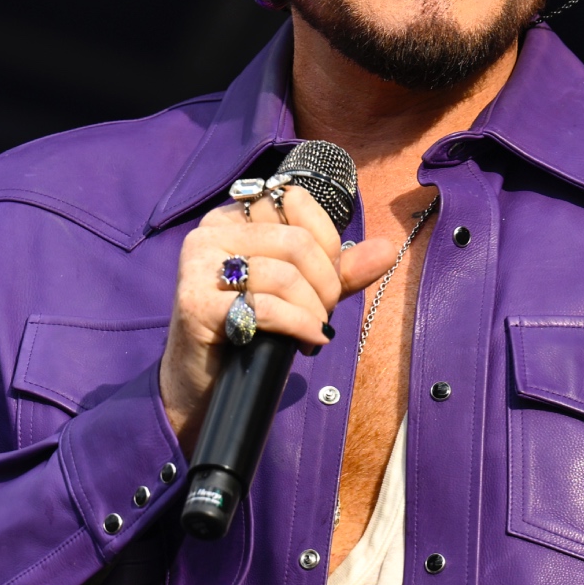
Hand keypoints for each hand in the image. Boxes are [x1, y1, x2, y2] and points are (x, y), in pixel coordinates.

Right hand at [160, 186, 395, 447]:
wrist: (202, 383)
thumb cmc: (252, 331)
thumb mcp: (301, 292)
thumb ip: (341, 269)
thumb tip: (388, 249)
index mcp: (233, 217)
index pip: (296, 201)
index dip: (328, 242)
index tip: (330, 281)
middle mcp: (210, 233)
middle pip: (296, 241)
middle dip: (326, 284)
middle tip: (324, 315)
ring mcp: (199, 266)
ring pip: (284, 274)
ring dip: (313, 310)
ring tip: (313, 332)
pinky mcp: (195, 304)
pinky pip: (265, 307)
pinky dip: (298, 325)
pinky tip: (307, 342)